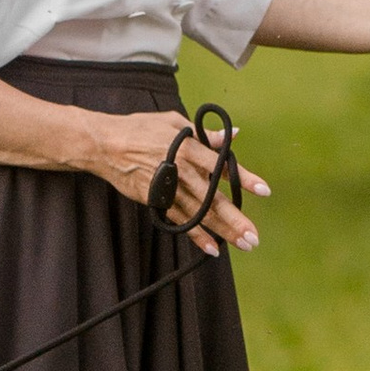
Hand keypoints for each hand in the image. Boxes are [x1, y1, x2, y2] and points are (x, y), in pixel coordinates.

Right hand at [89, 110, 268, 254]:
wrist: (105, 144)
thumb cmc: (141, 128)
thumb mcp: (174, 122)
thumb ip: (205, 134)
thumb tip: (233, 134)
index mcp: (188, 147)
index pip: (221, 164)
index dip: (243, 177)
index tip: (264, 190)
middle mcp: (180, 171)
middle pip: (211, 199)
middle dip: (235, 219)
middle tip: (254, 237)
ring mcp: (167, 189)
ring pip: (198, 214)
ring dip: (221, 231)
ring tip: (243, 244)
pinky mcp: (155, 201)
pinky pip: (180, 221)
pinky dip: (196, 235)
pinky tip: (212, 248)